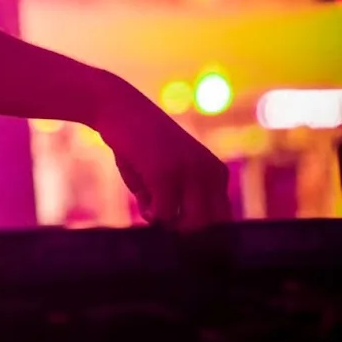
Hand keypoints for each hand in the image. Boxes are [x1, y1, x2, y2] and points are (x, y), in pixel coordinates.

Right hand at [91, 75, 231, 228]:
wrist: (119, 107)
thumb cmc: (140, 144)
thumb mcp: (169, 174)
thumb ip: (179, 202)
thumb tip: (176, 233)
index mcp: (216, 172)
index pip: (223, 219)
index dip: (203, 234)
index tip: (181, 232)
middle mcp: (211, 172)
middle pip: (209, 227)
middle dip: (184, 231)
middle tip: (160, 217)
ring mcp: (190, 173)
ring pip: (191, 225)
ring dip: (168, 224)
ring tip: (150, 205)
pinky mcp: (166, 174)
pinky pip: (164, 215)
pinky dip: (150, 213)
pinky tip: (142, 197)